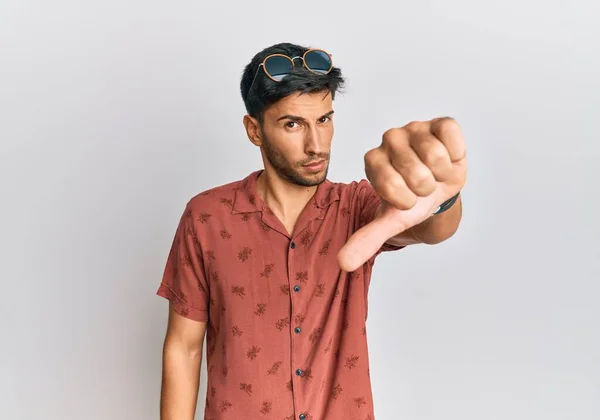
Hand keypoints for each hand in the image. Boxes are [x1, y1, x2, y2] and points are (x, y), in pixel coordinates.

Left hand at [337, 117, 466, 270]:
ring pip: (435, 156)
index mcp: (372, 161)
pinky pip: (450, 135)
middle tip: (422, 186)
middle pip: (416, 173)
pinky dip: (455, 154)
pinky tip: (448, 157)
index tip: (406, 199)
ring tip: (435, 173)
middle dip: (425, 189)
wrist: (440, 188)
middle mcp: (389, 139)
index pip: (391, 187)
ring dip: (442, 174)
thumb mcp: (392, 220)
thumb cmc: (413, 200)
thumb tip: (343, 263)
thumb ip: (367, 238)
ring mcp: (414, 127)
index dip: (406, 200)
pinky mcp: (439, 122)